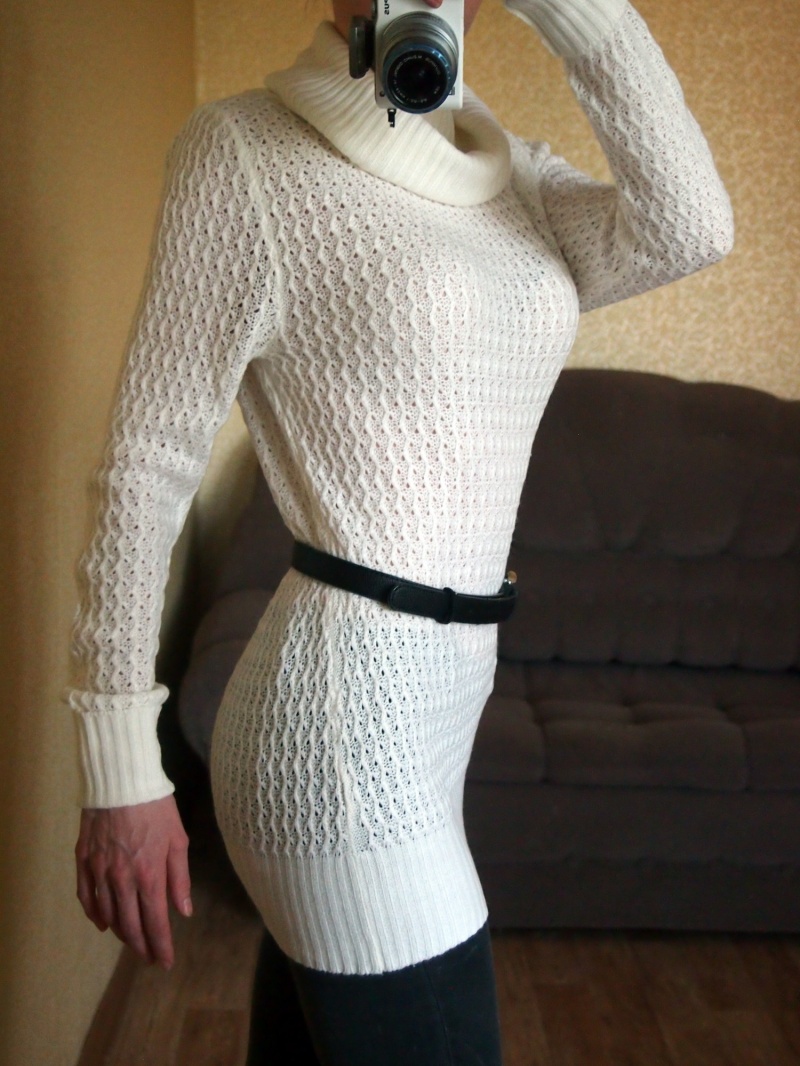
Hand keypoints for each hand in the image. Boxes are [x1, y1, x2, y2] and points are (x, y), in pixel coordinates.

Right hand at [75, 796, 191, 969]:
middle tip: (149, 956)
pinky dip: (94, 914)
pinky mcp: (83, 861)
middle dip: (141, 946)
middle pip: (130, 924)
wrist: (121, 781)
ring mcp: (99, 871)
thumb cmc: (156, 807)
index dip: (161, 945)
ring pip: (108, 914)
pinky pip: (85, 897)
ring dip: (120, 931)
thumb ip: (180, 878)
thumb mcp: (178, 840)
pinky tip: (103, 922)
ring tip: (131, 939)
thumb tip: (184, 911)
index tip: (165, 962)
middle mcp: (122, 879)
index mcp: (149, 874)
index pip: (155, 921)